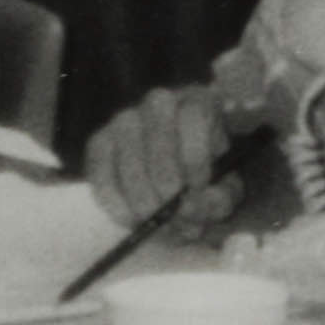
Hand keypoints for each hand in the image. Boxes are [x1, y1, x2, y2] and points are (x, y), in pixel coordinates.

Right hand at [83, 81, 253, 231]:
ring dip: (144, 201)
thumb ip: (220, 197)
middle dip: (167, 186)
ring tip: (159, 223)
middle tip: (174, 213)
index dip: (196, 157)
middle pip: (160, 142)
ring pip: (129, 162)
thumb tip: (192, 205)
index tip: (198, 187)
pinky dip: (117, 204)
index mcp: (198, 102)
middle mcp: (159, 102)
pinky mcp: (100, 142)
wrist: (175, 167)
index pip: (194, 117)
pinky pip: (102, 176)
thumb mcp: (225, 184)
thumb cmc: (206, 172)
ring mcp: (125, 119)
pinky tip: (134, 220)